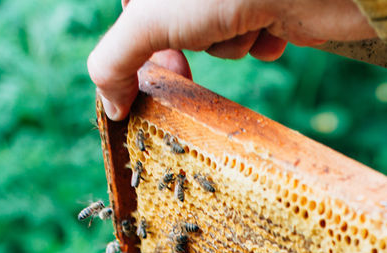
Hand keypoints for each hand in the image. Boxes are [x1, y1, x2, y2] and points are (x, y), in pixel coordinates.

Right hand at [88, 0, 375, 119]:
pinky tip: (276, 27)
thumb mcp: (150, 19)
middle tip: (198, 48)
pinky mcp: (276, 8)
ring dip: (232, 41)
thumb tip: (110, 108)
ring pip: (219, 40)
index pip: (134, 13)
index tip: (160, 67)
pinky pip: (258, 42)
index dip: (142, 45)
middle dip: (192, 43)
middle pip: (176, 31)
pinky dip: (264, 42)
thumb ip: (115, 61)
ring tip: (249, 20)